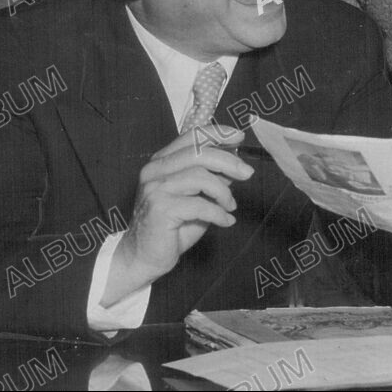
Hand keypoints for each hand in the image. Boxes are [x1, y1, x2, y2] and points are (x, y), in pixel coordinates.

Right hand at [101, 125, 250, 304]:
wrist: (144, 258)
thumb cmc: (172, 227)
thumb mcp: (196, 197)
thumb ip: (210, 179)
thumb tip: (235, 163)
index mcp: (161, 162)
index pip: (191, 136)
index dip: (218, 133)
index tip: (239, 138)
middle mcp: (155, 170)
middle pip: (199, 153)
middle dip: (228, 161)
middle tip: (247, 173)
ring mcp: (155, 188)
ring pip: (200, 177)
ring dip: (224, 192)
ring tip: (230, 206)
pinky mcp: (160, 209)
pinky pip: (200, 205)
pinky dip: (218, 213)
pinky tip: (225, 221)